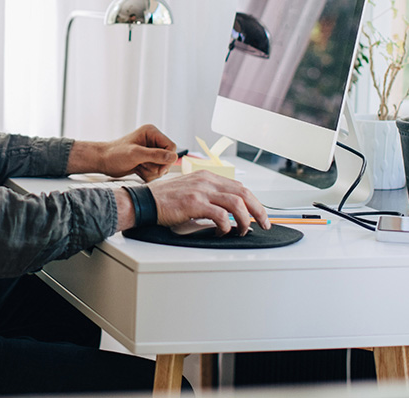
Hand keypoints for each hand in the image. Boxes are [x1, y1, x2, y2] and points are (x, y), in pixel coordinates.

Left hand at [68, 124, 178, 181]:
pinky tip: (137, 170)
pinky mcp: (147, 161)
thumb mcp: (136, 154)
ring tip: (138, 167)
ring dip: (151, 172)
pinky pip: (156, 172)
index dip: (167, 159)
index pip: (171, 147)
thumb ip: (155, 155)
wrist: (103, 161)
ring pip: (162, 167)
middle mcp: (153, 140)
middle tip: (143, 166)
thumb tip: (173, 157)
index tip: (159, 169)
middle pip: (168, 158)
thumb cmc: (115, 154)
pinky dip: (148, 175)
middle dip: (157, 167)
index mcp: (151, 132)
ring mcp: (150, 151)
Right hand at [144, 171, 269, 234]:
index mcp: (207, 176)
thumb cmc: (163, 199)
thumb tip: (226, 212)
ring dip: (245, 219)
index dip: (254, 201)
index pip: (239, 186)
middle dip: (258, 210)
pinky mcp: (194, 203)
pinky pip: (221, 215)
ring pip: (236, 203)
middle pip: (243, 192)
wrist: (144, 201)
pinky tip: (223, 232)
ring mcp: (201, 190)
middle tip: (264, 223)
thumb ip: (207, 195)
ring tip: (243, 230)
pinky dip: (226, 226)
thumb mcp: (189, 189)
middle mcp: (206, 180)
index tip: (259, 213)